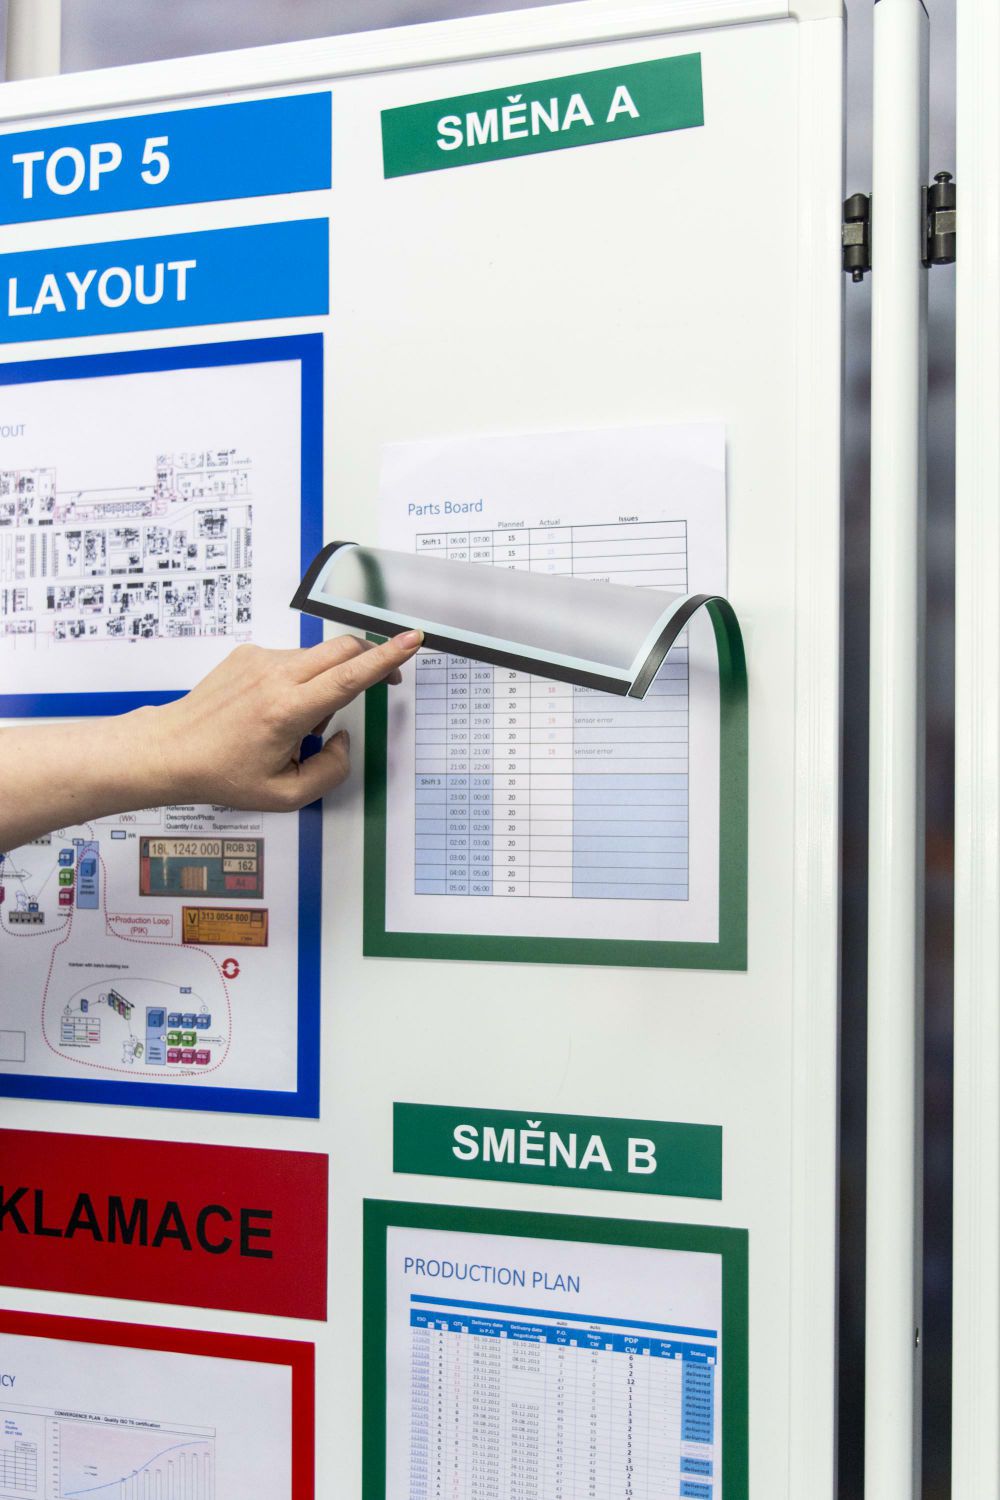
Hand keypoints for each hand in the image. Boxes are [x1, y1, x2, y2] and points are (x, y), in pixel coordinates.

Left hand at [129, 630, 421, 811]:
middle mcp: (276, 677)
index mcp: (287, 711)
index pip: (350, 676)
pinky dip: (300, 679)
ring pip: (318, 657)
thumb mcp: (286, 794)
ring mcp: (260, 660)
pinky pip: (292, 659)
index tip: (412, 640)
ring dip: (328, 681)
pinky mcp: (248, 653)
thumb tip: (342, 739)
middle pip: (343, 650)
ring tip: (303, 722)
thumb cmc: (223, 774)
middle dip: (371, 659)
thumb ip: (331, 770)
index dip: (387, 657)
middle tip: (384, 682)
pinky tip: (277, 709)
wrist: (171, 750)